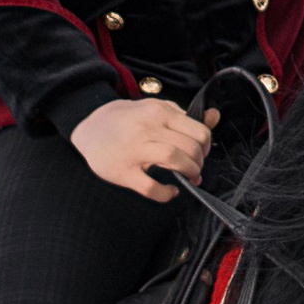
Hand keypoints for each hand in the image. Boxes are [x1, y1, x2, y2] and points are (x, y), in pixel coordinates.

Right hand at [71, 96, 218, 197]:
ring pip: (175, 160)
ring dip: (189, 173)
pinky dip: (166, 193)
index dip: (206, 147)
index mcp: (159, 112)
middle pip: (190, 148)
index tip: (201, 154)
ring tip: (188, 178)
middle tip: (195, 169)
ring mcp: (134, 150)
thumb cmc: (127, 120)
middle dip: (199, 163)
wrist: (88, 127)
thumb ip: (185, 115)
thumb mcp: (155, 109)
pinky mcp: (123, 171)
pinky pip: (151, 187)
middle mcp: (148, 128)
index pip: (199, 131)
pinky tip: (170, 191)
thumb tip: (215, 116)